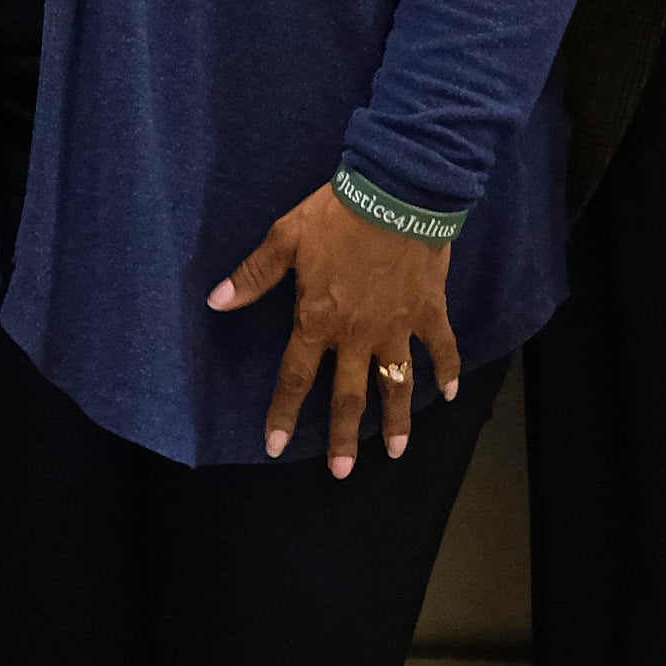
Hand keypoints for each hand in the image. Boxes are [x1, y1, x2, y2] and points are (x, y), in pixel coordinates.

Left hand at [211, 190, 462, 476]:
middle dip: (345, 436)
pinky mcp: (429, 311)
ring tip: (397, 452)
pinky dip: (449, 371)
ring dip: (398, 420)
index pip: (296, 378)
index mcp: (319, 321)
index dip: (285, 414)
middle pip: (349, 396)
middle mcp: (358, 335)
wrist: (396, 194)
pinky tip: (449, 394)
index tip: (276, 447)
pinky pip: (442, 349)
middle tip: (341, 471)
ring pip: (397, 384)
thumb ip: (254, 275)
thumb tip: (216, 302)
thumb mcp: (285, 238)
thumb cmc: (336, 215)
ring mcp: (398, 328)